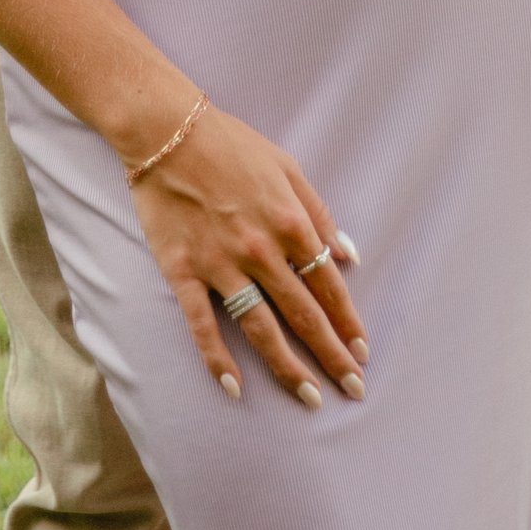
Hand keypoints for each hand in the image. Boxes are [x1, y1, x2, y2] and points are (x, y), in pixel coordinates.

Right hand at [128, 105, 366, 408]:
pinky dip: (217, 358)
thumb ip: (319, 213)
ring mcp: (220, 264)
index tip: (362, 350)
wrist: (168, 131)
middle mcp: (260, 249)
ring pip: (261, 328)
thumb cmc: (231, 145)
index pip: (328, 284)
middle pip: (303, 314)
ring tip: (310, 398)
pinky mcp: (184, 271)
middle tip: (353, 389)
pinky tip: (234, 387)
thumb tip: (350, 254)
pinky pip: (203, 324)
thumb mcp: (287, 167)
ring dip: (288, 368)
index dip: (347, 320)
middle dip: (332, 355)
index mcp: (289, 221)